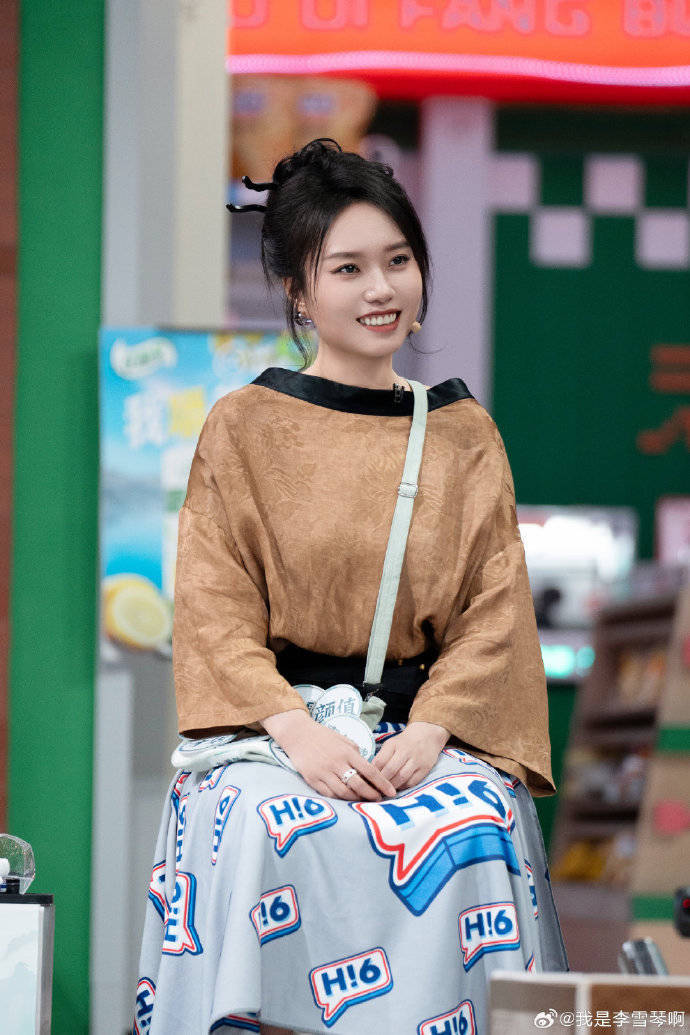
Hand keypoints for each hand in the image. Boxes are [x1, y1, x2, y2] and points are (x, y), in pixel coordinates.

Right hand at [263, 709, 396, 801]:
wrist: (298, 734)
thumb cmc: (323, 736)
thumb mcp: (344, 740)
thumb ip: (356, 753)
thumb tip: (367, 768)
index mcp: (347, 752)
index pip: (370, 771)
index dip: (382, 783)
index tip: (391, 792)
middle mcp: (337, 763)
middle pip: (359, 784)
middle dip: (372, 795)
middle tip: (379, 800)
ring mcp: (324, 772)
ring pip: (344, 792)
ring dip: (356, 799)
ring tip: (364, 801)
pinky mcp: (313, 779)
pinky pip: (329, 794)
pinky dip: (340, 799)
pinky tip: (346, 799)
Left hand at [371, 721, 449, 791]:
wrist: (426, 736)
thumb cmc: (404, 743)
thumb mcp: (390, 744)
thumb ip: (381, 758)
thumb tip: (369, 775)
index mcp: (393, 744)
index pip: (380, 761)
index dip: (373, 774)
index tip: (368, 781)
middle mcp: (405, 751)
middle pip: (390, 770)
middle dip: (382, 782)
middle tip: (376, 789)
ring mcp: (416, 760)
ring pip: (401, 778)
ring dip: (392, 786)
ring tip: (386, 790)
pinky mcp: (425, 768)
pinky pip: (412, 782)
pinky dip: (403, 786)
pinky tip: (398, 787)